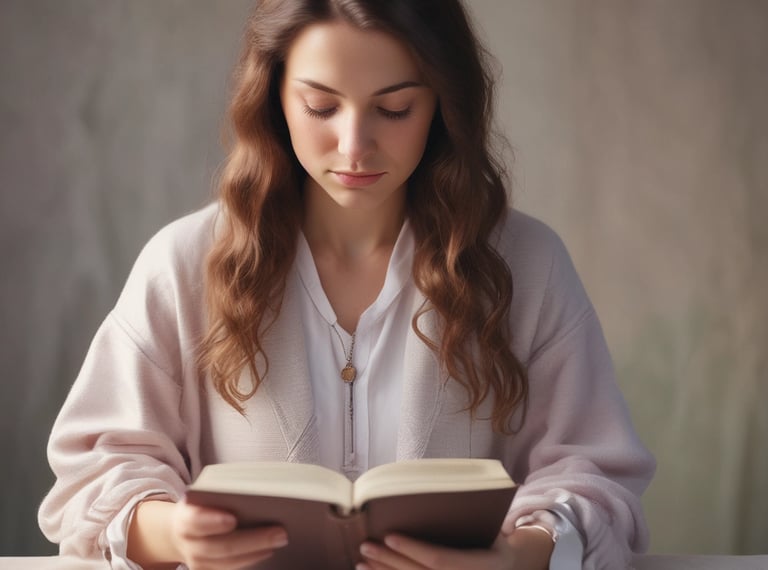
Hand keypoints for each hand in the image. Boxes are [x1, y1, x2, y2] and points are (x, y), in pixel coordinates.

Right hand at [169, 501, 288, 569]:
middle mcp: (188, 543)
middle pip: (221, 546)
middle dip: (254, 540)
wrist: (181, 532)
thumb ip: (222, 493)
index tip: (233, 519)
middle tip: (280, 532)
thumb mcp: (203, 495)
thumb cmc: (201, 506)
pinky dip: (251, 559)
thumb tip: (258, 491)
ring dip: (257, 552)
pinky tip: (267, 549)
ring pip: (228, 562)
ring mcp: (197, 561)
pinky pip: (231, 568)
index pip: (196, 521)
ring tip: (280, 540)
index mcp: (185, 518)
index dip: (213, 521)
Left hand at [357, 527, 552, 569]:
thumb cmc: (493, 539)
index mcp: (481, 565)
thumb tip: (435, 491)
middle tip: (366, 546)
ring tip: (362, 563)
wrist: (510, 567)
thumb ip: (465, 517)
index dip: (413, 550)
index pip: (440, 560)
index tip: (389, 536)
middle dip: (389, 562)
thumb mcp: (490, 526)